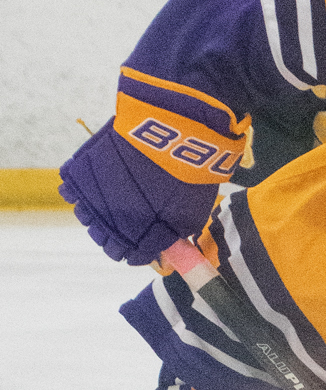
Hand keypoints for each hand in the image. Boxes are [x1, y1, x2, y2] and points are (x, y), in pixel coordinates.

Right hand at [59, 124, 214, 266]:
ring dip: (97, 214)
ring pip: (86, 217)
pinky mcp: (82, 173)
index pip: (131, 256)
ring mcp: (93, 197)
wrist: (167, 133)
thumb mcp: (191, 215)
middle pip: (105, 240)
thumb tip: (168, 248)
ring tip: (111, 202)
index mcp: (138, 236)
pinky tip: (93, 186)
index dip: (138, 253)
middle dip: (116, 236)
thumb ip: (175, 236)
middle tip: (127, 224)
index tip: (142, 246)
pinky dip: (78, 191)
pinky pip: (70, 190)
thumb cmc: (186, 174)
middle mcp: (111, 222)